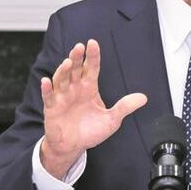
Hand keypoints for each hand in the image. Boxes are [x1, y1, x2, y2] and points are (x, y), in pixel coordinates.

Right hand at [40, 39, 146, 178]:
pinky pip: (48, 97)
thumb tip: (143, 98)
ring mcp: (62, 97)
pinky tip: (47, 81)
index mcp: (89, 88)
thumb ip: (124, 107)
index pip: (91, 68)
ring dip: (63, 70)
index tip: (93, 43)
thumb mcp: (111, 120)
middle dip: (76, 58)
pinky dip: (46, 89)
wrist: (74, 146)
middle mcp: (75, 89)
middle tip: (79, 47)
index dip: (92, 56)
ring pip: (61, 80)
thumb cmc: (90, 131)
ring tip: (67, 63)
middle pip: (75, 70)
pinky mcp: (52, 108)